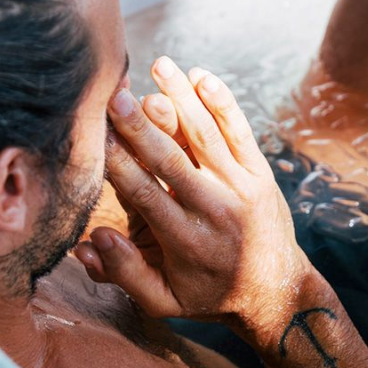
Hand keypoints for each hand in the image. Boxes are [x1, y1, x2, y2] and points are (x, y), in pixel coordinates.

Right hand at [74, 56, 310, 331]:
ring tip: (159, 65)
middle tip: (117, 95)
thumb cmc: (209, 295)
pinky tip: (201, 76)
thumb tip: (89, 243)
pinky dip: (222, 102)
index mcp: (184, 240)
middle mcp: (214, 210)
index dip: (119, 163)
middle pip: (172, 159)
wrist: (278, 293)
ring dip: (182, 98)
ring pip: (206, 135)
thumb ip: (124, 274)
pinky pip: (240, 131)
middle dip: (142, 125)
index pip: (144, 193)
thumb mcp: (164, 302)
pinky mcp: (260, 173)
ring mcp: (241, 187)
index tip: (95, 135)